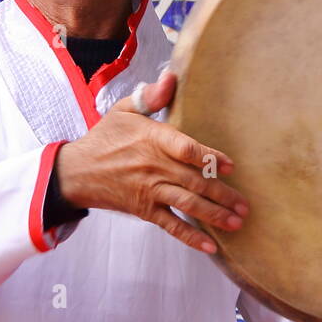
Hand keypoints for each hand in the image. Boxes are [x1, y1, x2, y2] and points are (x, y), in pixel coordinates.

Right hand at [53, 69, 248, 254]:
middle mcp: (154, 167)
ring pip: (188, 205)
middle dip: (223, 194)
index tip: (231, 166)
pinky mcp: (144, 210)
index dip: (211, 158)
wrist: (76, 172)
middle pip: (195, 181)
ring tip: (237, 222)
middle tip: (245, 205)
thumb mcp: (124, 110)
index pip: (187, 149)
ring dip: (215, 215)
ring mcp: (150, 191)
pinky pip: (171, 225)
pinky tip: (210, 246)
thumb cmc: (105, 138)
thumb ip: (150, 96)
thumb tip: (171, 76)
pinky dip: (190, 237)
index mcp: (152, 139)